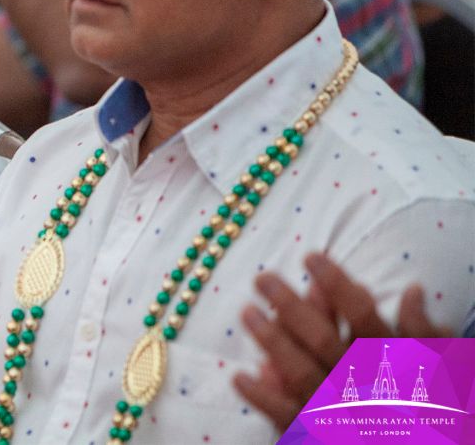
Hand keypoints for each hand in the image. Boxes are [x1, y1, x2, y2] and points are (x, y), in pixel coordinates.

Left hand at [232, 251, 450, 429]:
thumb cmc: (431, 405)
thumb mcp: (443, 367)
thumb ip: (426, 332)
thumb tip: (412, 289)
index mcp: (394, 363)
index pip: (364, 316)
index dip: (337, 285)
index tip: (310, 255)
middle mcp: (366, 385)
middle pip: (323, 340)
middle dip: (290, 306)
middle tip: (262, 277)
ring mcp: (344, 412)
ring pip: (302, 374)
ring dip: (272, 342)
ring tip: (246, 312)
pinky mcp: (324, 436)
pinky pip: (290, 419)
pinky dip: (264, 400)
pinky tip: (239, 376)